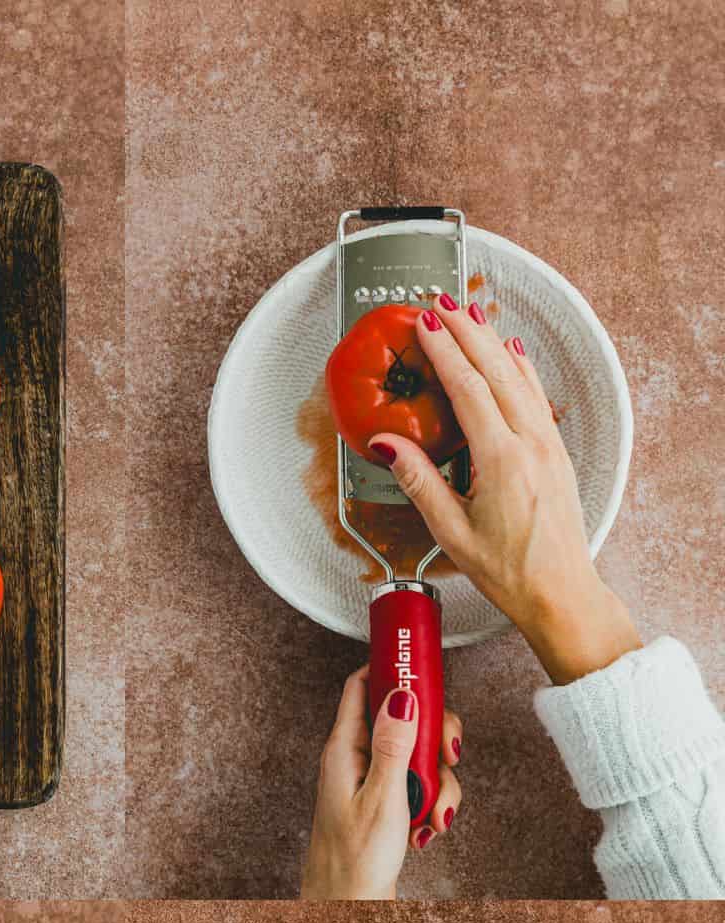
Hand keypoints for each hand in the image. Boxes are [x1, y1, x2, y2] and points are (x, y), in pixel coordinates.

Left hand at [302, 664, 462, 899]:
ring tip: (433, 817)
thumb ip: (394, 745)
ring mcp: (372, 779)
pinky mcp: (386, 801)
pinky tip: (427, 829)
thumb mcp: (381, 799)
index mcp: (344, 749)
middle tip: (446, 759)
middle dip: (435, 737)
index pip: (363, 686)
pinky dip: (433, 803)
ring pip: (420, 755)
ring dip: (439, 783)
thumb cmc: (353, 862)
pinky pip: (420, 785)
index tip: (425, 669)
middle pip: (405, 717)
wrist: (347, 909)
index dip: (393, 670)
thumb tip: (402, 695)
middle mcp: (356, 759)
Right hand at [367, 300, 640, 685]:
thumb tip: (388, 444)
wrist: (560, 592)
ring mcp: (549, 445)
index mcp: (502, 460)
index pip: (468, 388)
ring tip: (469, 316)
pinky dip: (520, 368)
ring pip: (519, 377)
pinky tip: (511, 354)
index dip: (444, 350)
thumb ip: (419, 481)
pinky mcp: (557, 453)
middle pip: (495, 370)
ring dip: (491, 342)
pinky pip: (536, 396)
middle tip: (441, 303)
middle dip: (466, 331)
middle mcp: (531, 444)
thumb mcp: (451, 531)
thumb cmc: (510, 572)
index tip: (424, 324)